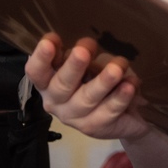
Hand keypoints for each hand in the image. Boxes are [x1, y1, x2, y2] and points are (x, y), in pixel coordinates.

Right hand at [24, 33, 149, 141]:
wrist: (125, 113)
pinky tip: (130, 85)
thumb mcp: (89, 62)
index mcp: (48, 82)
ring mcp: (75, 118)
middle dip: (73, 67)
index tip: (50, 40)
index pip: (37, 71)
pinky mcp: (95, 127)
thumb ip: (81, 53)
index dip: (41, 57)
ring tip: (117, 68)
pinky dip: (120, 97)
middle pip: (61, 85)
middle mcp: (56, 101)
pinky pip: (108, 111)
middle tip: (83, 51)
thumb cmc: (99, 78)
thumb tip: (86, 44)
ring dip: (103, 82)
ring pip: (86, 99)